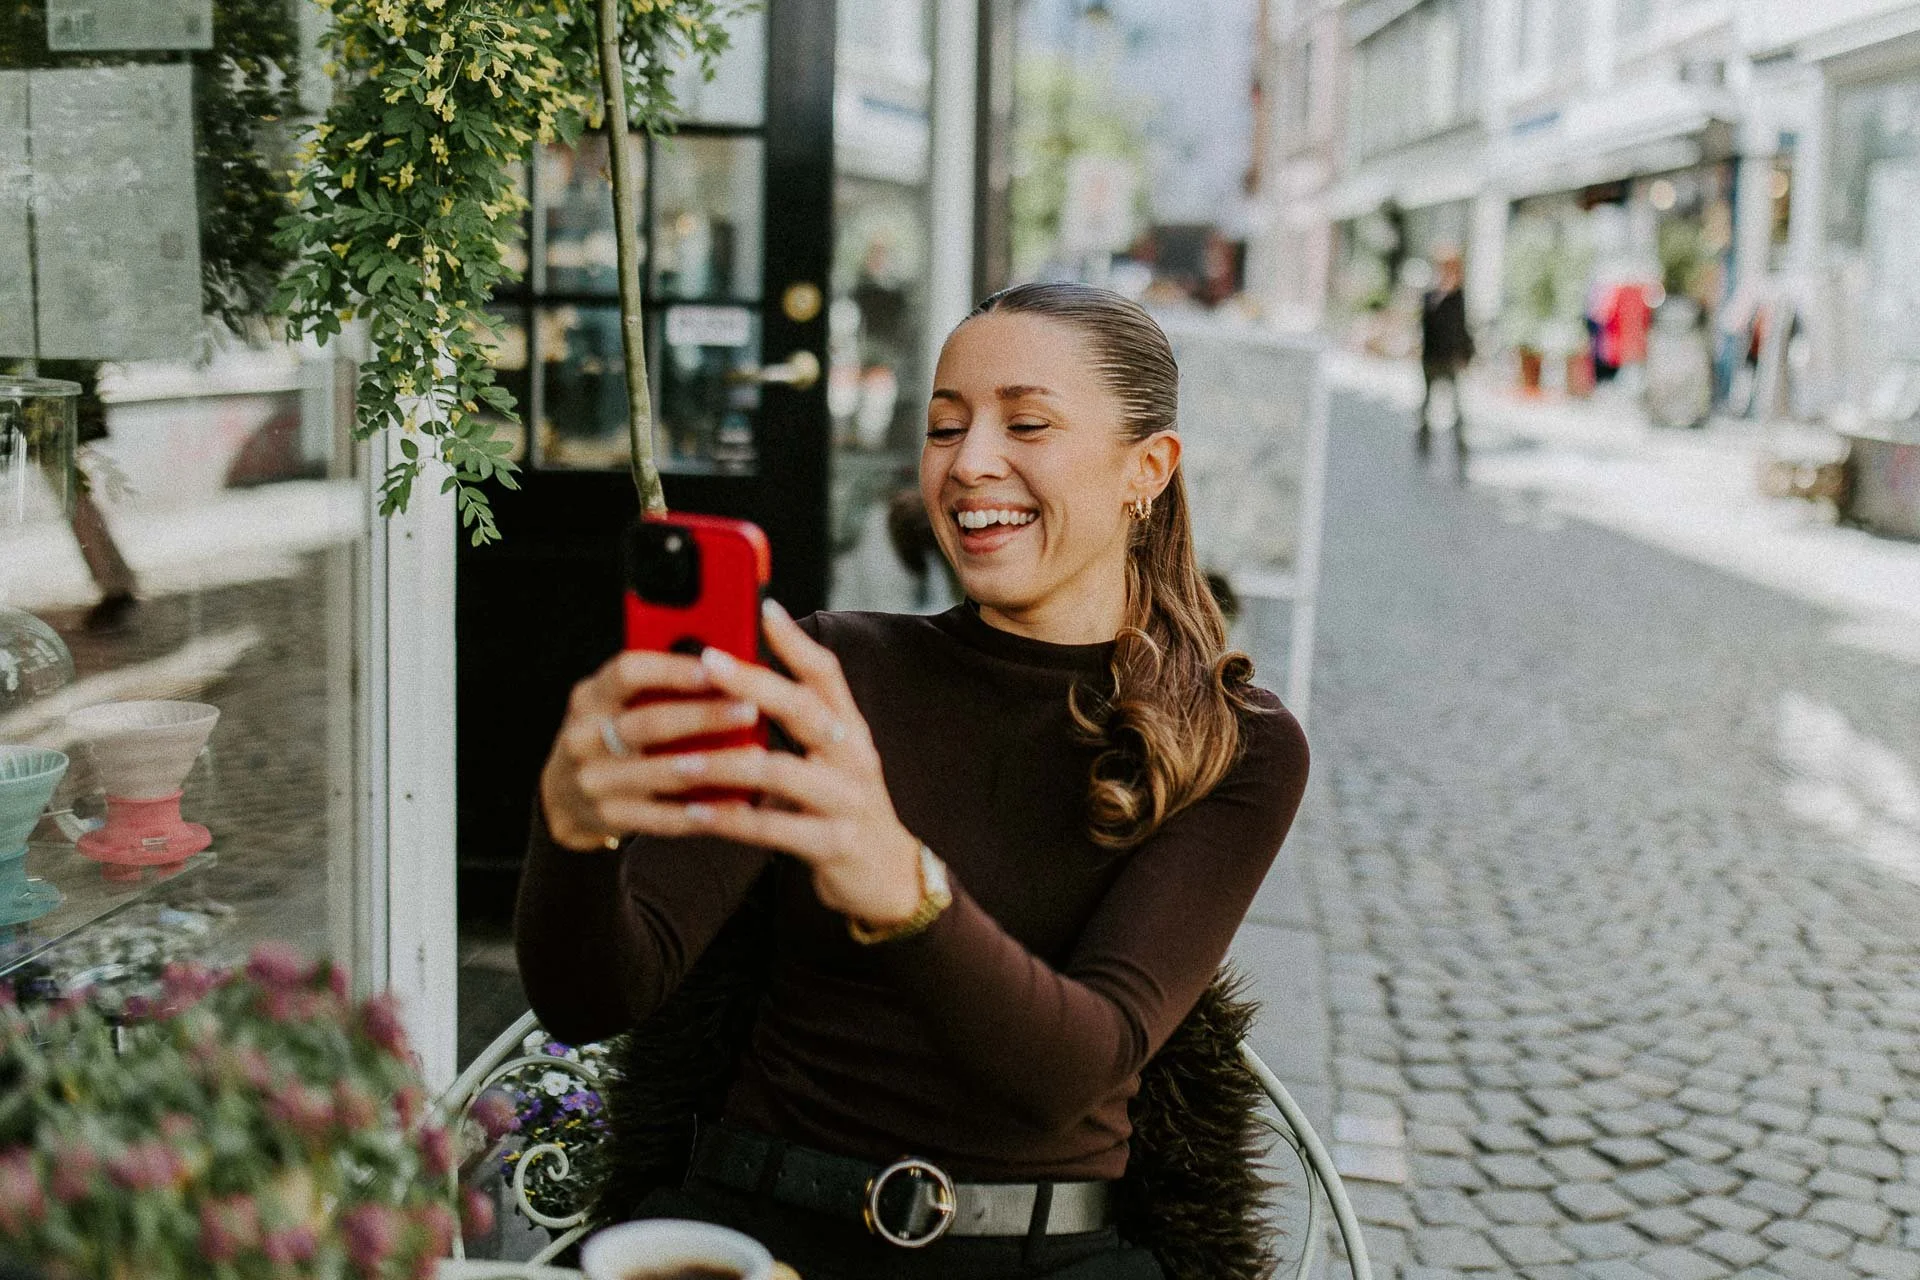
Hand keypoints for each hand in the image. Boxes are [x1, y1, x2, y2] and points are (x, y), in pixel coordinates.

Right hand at [538, 649, 761, 851]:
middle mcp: (585, 737)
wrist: (563, 799)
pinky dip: (700, 812)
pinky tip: (734, 806)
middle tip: (750, 709)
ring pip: (660, 772)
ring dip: (713, 766)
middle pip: (649, 723)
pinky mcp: (608, 817)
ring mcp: (594, 780)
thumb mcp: (614, 703)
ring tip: (755, 760)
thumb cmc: (606, 737)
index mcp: (590, 697)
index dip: (673, 669)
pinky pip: (661, 817)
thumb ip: (656, 685)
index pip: (628, 672)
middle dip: (704, 715)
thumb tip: (724, 664)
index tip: (717, 666)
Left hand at [673, 600, 923, 929]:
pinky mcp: (835, 843)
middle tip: (705, 661)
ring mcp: (847, 800)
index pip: (826, 673)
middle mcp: (853, 755)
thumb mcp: (830, 758)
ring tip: (680, 758)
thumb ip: (793, 726)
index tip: (762, 606)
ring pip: (782, 770)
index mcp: (849, 728)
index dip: (796, 640)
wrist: (889, 877)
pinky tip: (694, 813)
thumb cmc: (842, 808)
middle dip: (751, 681)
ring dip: (725, 761)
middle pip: (803, 708)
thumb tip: (731, 685)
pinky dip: (730, 819)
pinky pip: (774, 827)